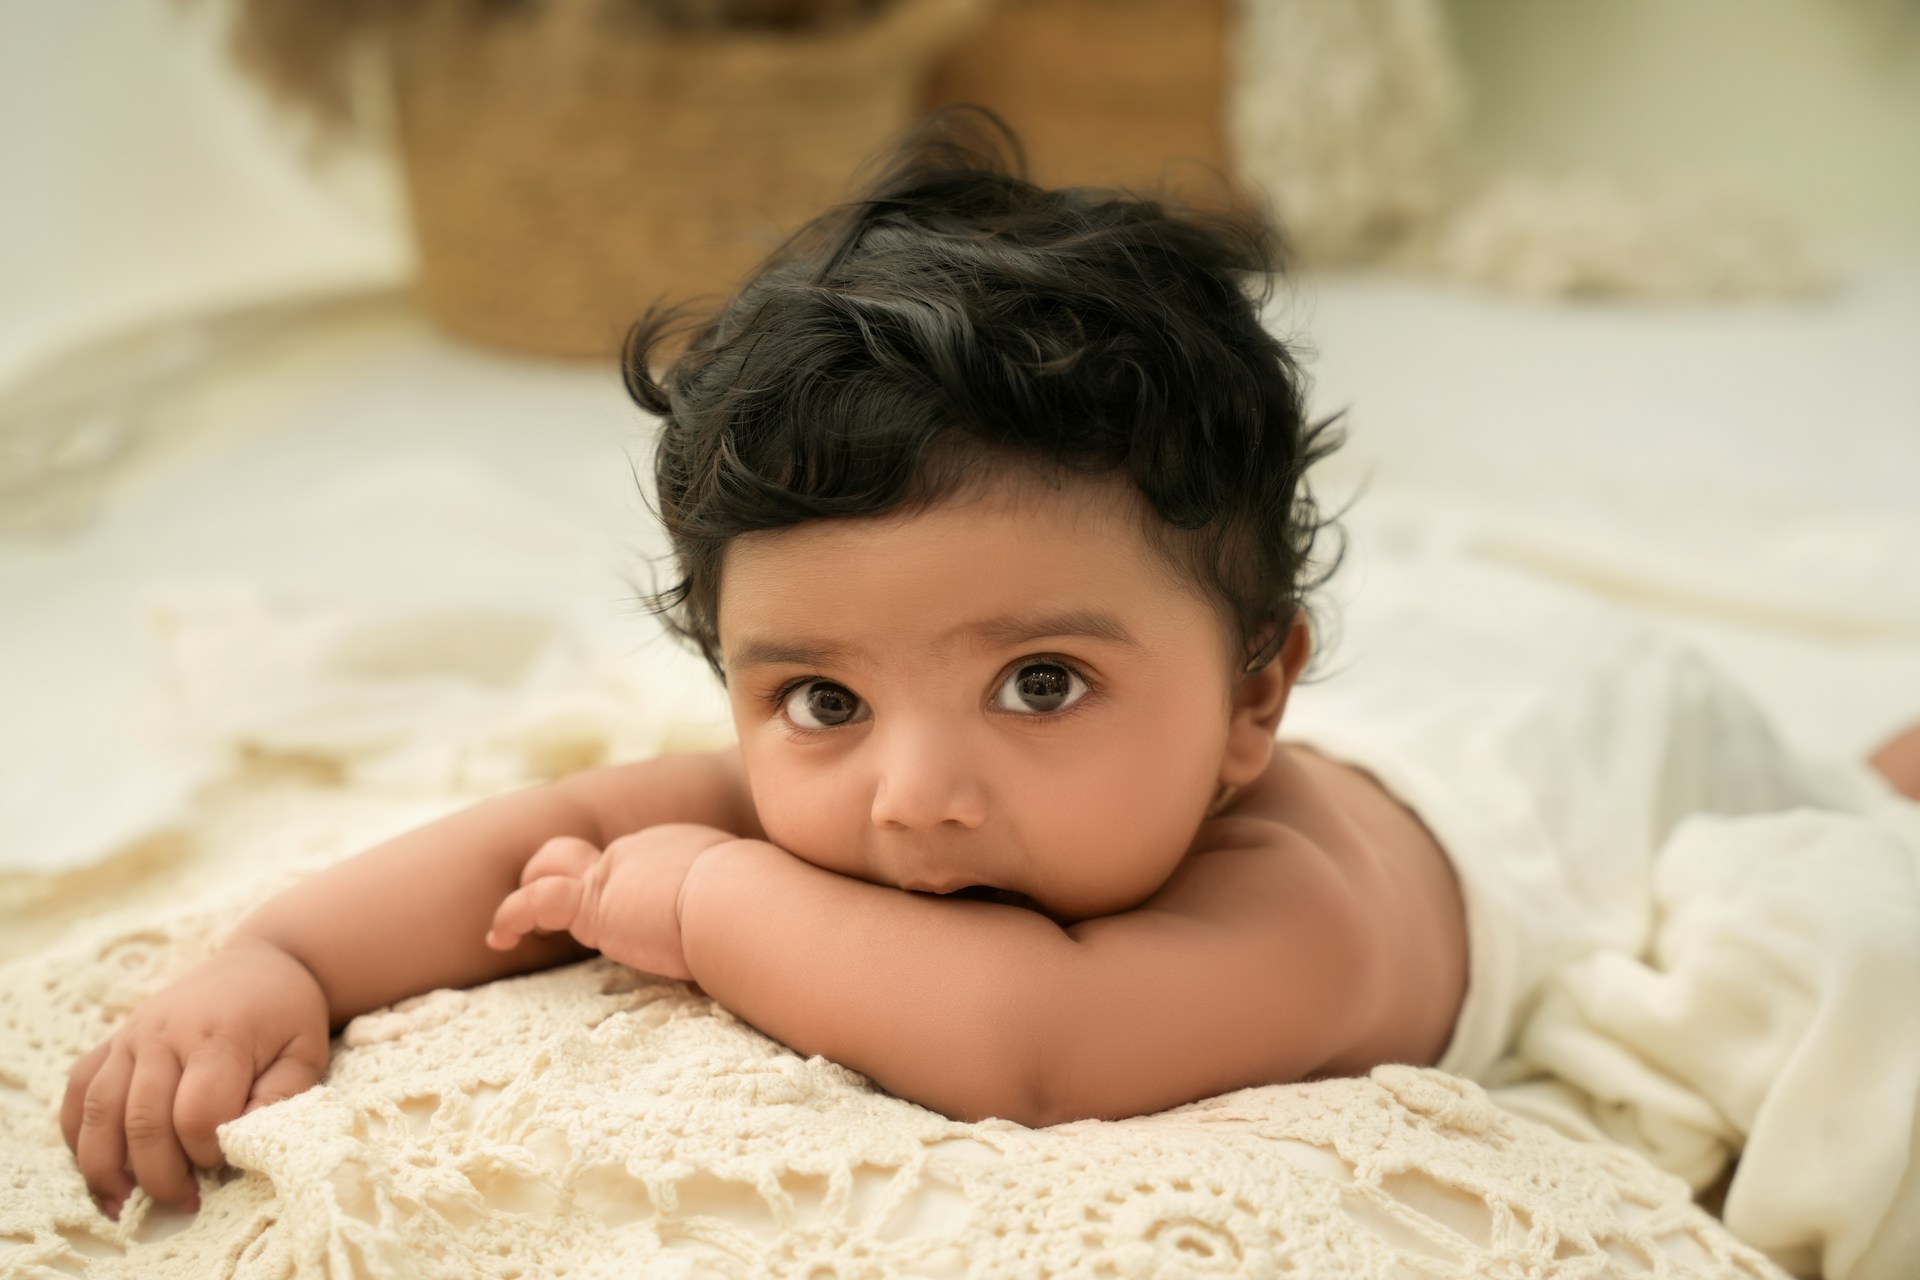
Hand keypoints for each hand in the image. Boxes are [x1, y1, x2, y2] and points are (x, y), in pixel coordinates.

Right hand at [62, 938, 329, 1217]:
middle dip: (159, 1175)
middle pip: (143, 1121)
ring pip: (98, 1112)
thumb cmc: (286, 1015)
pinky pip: (77, 1092)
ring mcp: (131, 1036)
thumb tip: (242, 1145)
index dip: (207, 1154)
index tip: (225, 1165)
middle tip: (184, 1203)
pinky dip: (77, 1135)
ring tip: (123, 1204)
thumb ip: (280, 1098)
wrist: (259, 964)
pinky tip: (97, 1166)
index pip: (197, 1115)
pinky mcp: (112, 1041)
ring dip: (104, 1167)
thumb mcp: (304, 1053)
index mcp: (218, 1037)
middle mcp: (163, 1035)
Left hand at [485, 823, 738, 980]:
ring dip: (531, 890)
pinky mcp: (593, 900)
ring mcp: (616, 869)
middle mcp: (645, 850)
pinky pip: (537, 899)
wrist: (743, 900)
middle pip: (593, 859)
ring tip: (508, 930)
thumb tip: (761, 944)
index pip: (638, 862)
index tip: (622, 916)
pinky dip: (512, 915)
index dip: (621, 887)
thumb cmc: (761, 911)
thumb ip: (740, 913)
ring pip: (553, 863)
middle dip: (571, 881)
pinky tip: (500, 938)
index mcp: (684, 849)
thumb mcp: (752, 905)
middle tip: (561, 915)